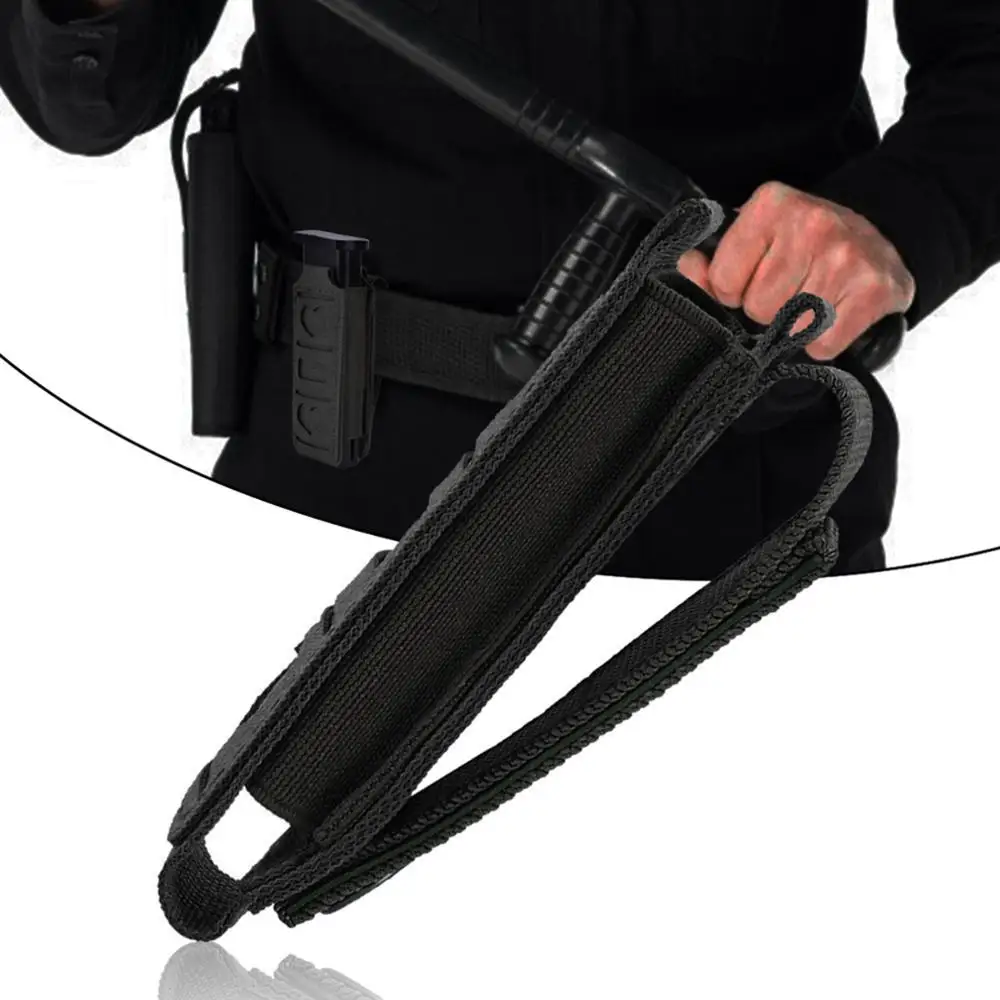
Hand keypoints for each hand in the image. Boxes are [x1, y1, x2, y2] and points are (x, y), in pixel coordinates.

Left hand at [678, 181, 915, 359]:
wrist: (883, 232)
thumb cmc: (807, 241)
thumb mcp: (756, 237)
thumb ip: (712, 260)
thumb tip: (688, 267)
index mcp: (772, 205)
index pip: (723, 280)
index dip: (732, 290)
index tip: (752, 280)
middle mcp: (812, 224)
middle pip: (758, 307)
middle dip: (768, 309)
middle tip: (790, 290)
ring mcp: (847, 256)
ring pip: (791, 329)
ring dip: (797, 326)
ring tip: (813, 299)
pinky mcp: (876, 289)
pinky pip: (824, 345)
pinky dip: (825, 342)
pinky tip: (834, 315)